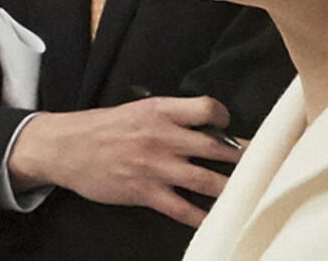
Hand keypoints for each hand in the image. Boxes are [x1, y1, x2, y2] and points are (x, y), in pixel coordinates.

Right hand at [8, 96, 242, 226]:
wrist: (67, 147)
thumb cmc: (104, 126)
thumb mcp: (139, 108)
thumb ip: (170, 115)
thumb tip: (203, 123)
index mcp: (161, 111)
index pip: (207, 108)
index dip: (224, 117)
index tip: (229, 126)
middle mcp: (163, 137)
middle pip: (214, 146)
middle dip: (240, 155)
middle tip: (260, 160)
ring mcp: (156, 167)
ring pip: (204, 179)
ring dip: (230, 186)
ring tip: (249, 190)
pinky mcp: (145, 192)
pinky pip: (181, 208)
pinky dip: (201, 216)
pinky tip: (216, 219)